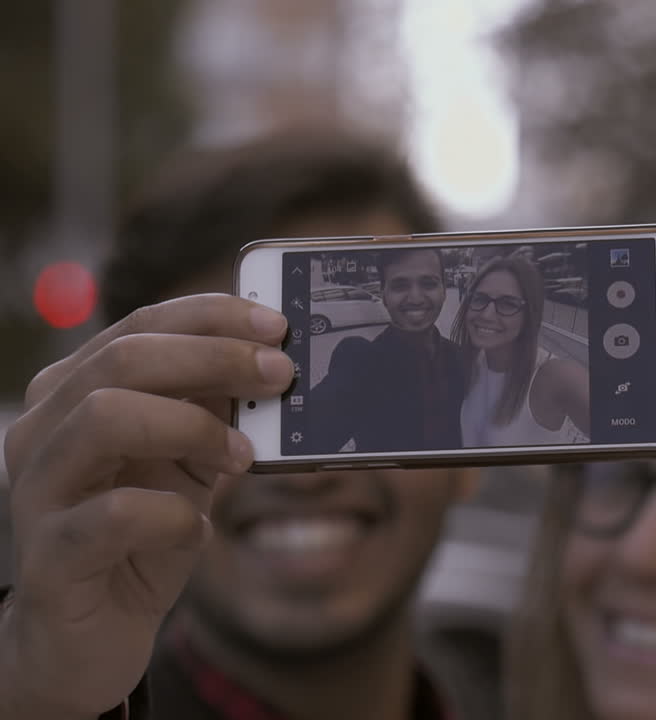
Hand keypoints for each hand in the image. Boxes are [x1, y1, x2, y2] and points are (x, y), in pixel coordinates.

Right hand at [0, 295, 292, 717]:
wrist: (86, 639)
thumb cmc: (142, 538)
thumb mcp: (188, 465)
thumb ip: (215, 415)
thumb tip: (272, 365)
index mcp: (74, 393)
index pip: (140, 326)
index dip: (212, 317)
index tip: (278, 326)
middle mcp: (43, 430)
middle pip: (123, 359)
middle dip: (214, 358)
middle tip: (279, 375)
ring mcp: (37, 490)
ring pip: (105, 416)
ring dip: (193, 427)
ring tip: (243, 457)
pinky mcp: (49, 556)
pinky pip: (115, 515)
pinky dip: (173, 514)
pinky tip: (197, 528)